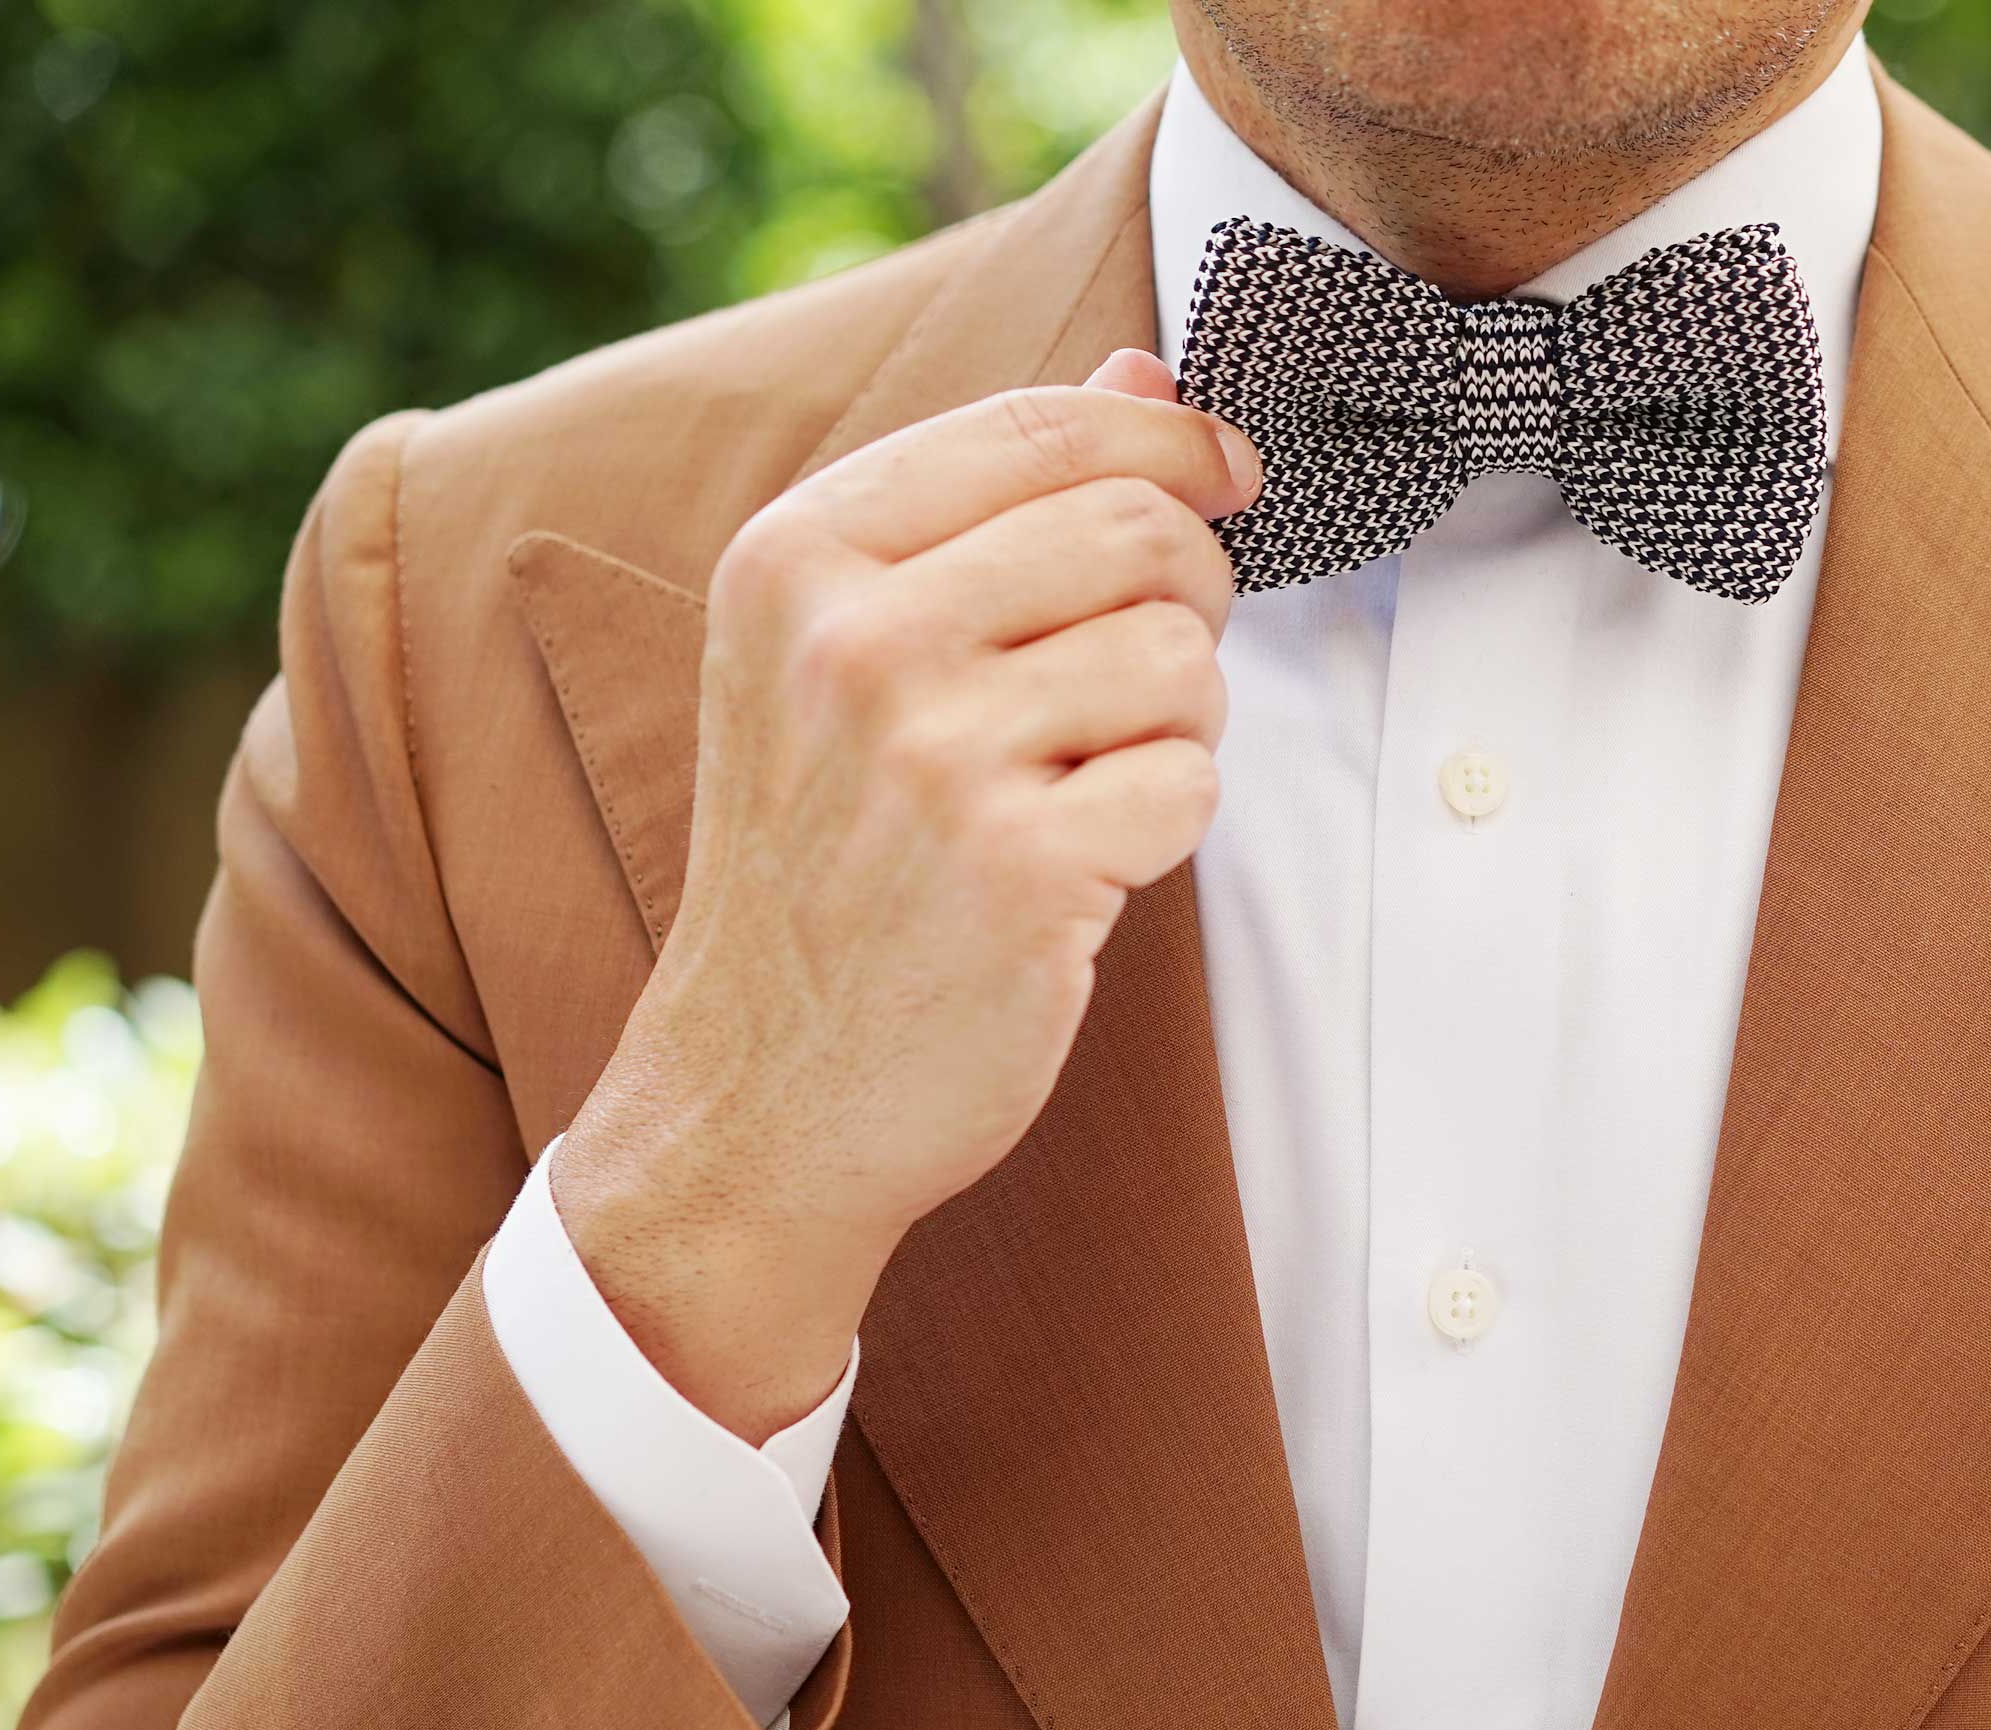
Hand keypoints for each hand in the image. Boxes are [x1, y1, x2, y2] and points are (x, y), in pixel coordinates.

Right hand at [552, 348, 1259, 1435]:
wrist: (762, 1091)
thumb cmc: (822, 861)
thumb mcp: (843, 656)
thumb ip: (990, 503)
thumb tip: (1147, 377)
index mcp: (798, 559)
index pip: (1041, 430)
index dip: (1171, 441)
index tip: (1228, 472)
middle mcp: (855, 643)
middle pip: (1137, 531)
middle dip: (1189, 591)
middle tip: (1151, 669)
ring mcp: (936, 761)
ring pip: (1180, 659)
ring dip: (1178, 721)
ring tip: (1089, 780)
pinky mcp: (1021, 874)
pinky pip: (1190, 786)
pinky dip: (1167, 825)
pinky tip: (1084, 864)